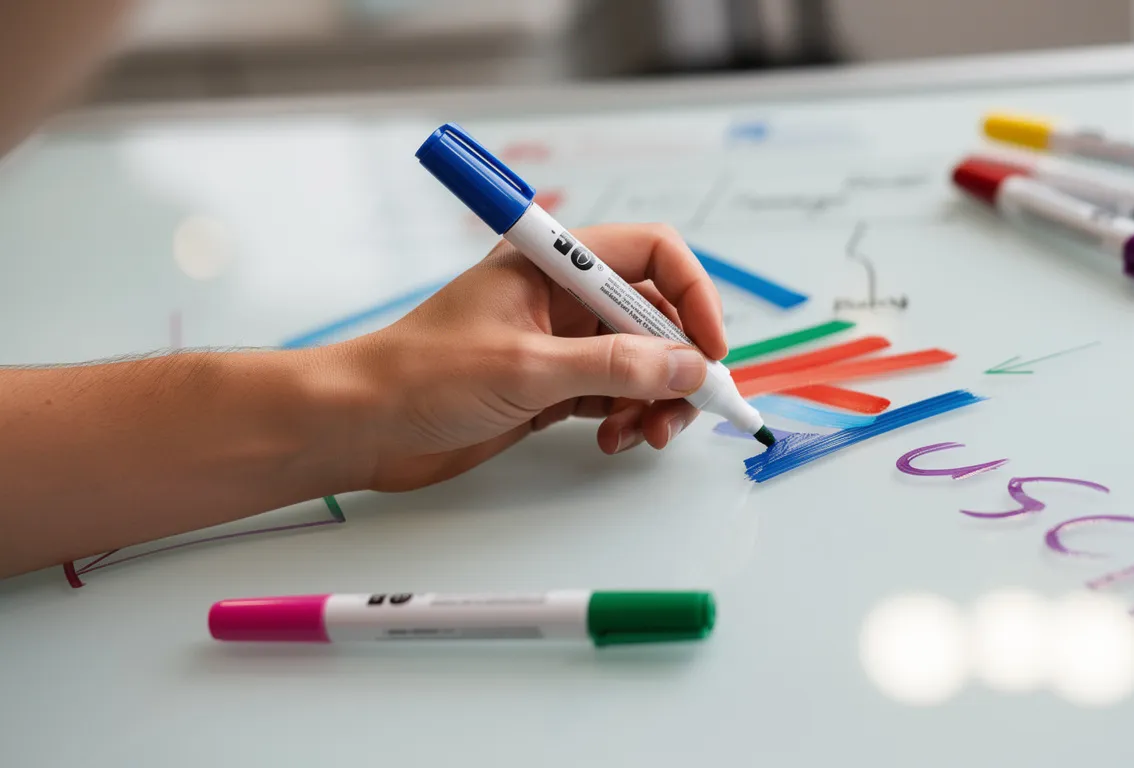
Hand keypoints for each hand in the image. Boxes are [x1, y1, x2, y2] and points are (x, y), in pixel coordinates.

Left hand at [331, 223, 728, 491]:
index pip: (650, 254)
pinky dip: (627, 416)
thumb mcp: (527, 368)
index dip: (691, 293)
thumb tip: (688, 367)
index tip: (709, 345)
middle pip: (653, 316)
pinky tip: (613, 440)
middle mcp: (562, 299)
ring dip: (655, 398)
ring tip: (643, 435)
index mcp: (553, 265)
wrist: (361, 425)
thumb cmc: (420, 376)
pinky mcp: (549, 386)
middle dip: (677, 362)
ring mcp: (558, 344)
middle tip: (688, 408)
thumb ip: (614, 367)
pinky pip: (613, 394)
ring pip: (639, 362)